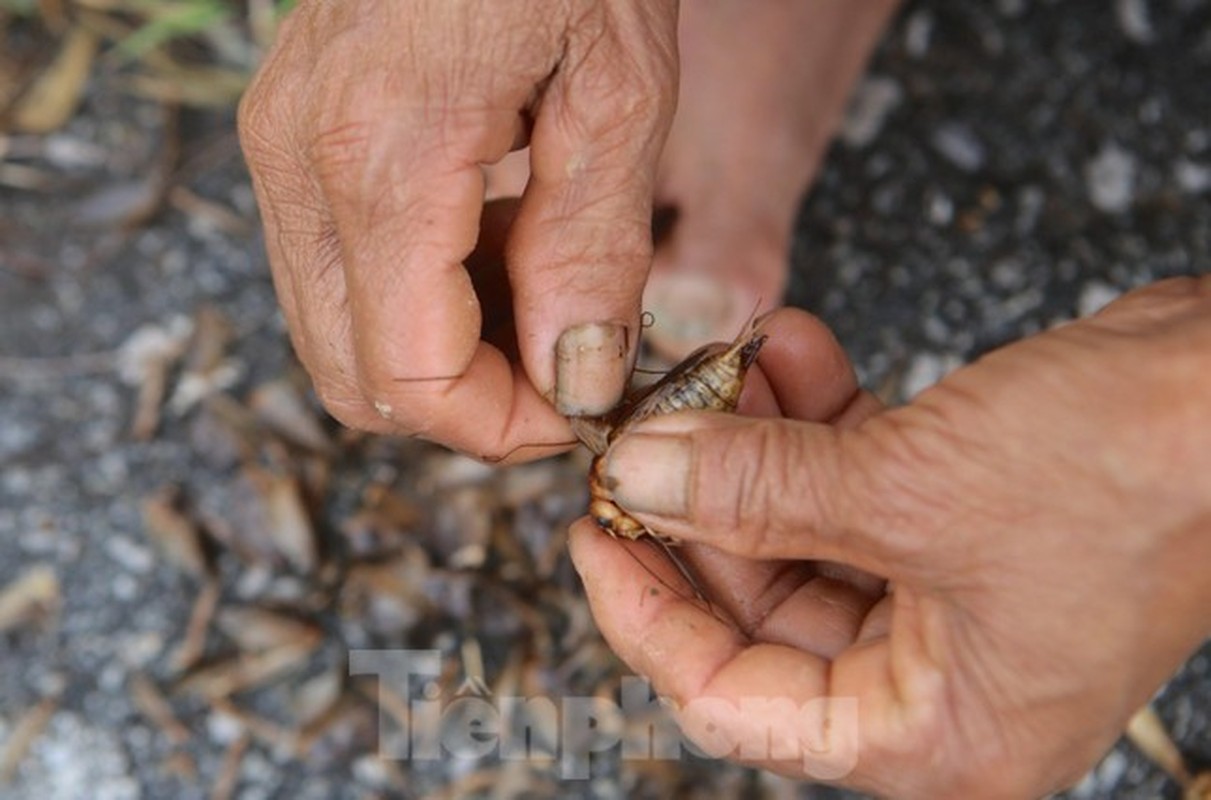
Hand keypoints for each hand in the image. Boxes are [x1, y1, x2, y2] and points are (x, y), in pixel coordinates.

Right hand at [239, 0, 677, 456]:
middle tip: (567, 370)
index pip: (410, 381)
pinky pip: (338, 267)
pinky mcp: (291, 131)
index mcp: (383, 159)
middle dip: (468, 406)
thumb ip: (590, 252)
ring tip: (544, 292)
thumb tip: (572, 381)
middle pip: (353, 378)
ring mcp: (281, 144)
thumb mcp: (617, 92)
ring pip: (337, 331)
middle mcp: (300, 163)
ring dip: (443, 352)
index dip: (500, 429)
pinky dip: (417, 295)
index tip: (579, 413)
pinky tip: (496, 240)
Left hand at [570, 277, 1210, 797]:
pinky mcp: (960, 522)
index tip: (589, 531)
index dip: (645, 614)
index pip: (732, 701)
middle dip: (699, 504)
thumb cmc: (1135, 475)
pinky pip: (852, 481)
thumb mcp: (906, 489)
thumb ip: (753, 489)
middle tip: (643, 428)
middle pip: (758, 606)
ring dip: (755, 445)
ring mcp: (949, 597)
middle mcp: (936, 679)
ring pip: (801, 530)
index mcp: (931, 735)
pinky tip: (790, 352)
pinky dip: (816, 419)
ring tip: (721, 366)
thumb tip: (636, 476)